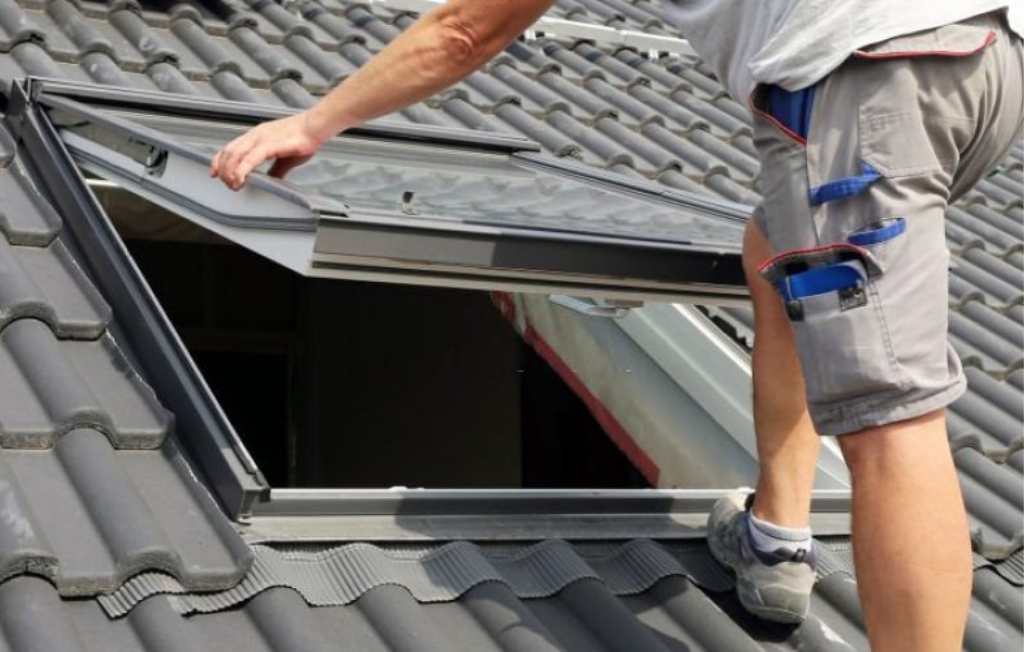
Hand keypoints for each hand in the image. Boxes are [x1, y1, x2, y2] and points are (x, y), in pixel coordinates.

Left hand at [210, 112, 328, 189]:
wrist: (316, 125)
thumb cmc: (304, 137)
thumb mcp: (286, 156)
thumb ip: (277, 169)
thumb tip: (273, 180)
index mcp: (257, 136)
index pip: (231, 147)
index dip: (220, 161)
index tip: (216, 173)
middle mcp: (256, 135)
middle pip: (229, 152)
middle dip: (224, 170)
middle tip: (228, 185)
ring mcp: (262, 138)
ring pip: (236, 154)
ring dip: (230, 171)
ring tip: (233, 184)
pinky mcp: (271, 144)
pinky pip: (251, 157)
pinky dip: (242, 169)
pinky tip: (240, 179)